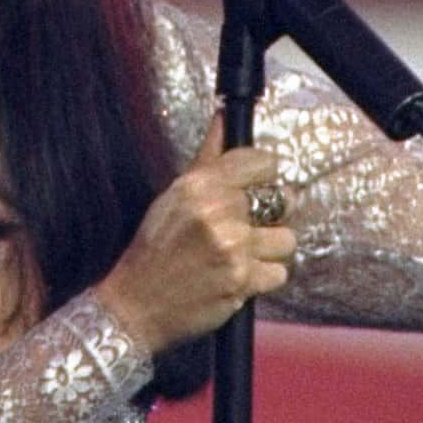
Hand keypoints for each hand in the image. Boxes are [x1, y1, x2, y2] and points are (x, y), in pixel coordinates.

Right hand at [95, 137, 294, 352]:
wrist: (136, 304)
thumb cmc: (154, 248)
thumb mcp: (174, 195)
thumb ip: (208, 158)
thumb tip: (224, 118)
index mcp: (200, 184)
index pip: (263, 162)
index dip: (264, 176)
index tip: (257, 188)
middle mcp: (219, 211)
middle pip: (282, 199)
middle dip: (270, 214)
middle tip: (248, 226)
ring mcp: (233, 247)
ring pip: (286, 238)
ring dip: (270, 249)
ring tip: (244, 255)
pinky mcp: (242, 281)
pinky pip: (279, 272)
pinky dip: (264, 278)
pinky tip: (240, 277)